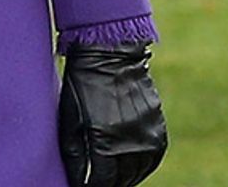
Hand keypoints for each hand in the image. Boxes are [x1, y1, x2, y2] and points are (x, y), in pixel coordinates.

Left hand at [57, 43, 166, 186]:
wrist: (110, 53)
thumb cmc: (83, 85)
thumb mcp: (70, 120)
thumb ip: (75, 155)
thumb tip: (79, 181)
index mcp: (106, 141)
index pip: (102, 182)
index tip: (85, 186)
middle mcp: (132, 141)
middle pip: (122, 180)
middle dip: (108, 184)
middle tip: (97, 181)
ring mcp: (148, 133)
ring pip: (139, 171)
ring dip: (126, 178)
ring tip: (113, 177)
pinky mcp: (157, 124)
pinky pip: (154, 157)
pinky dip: (143, 165)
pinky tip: (130, 166)